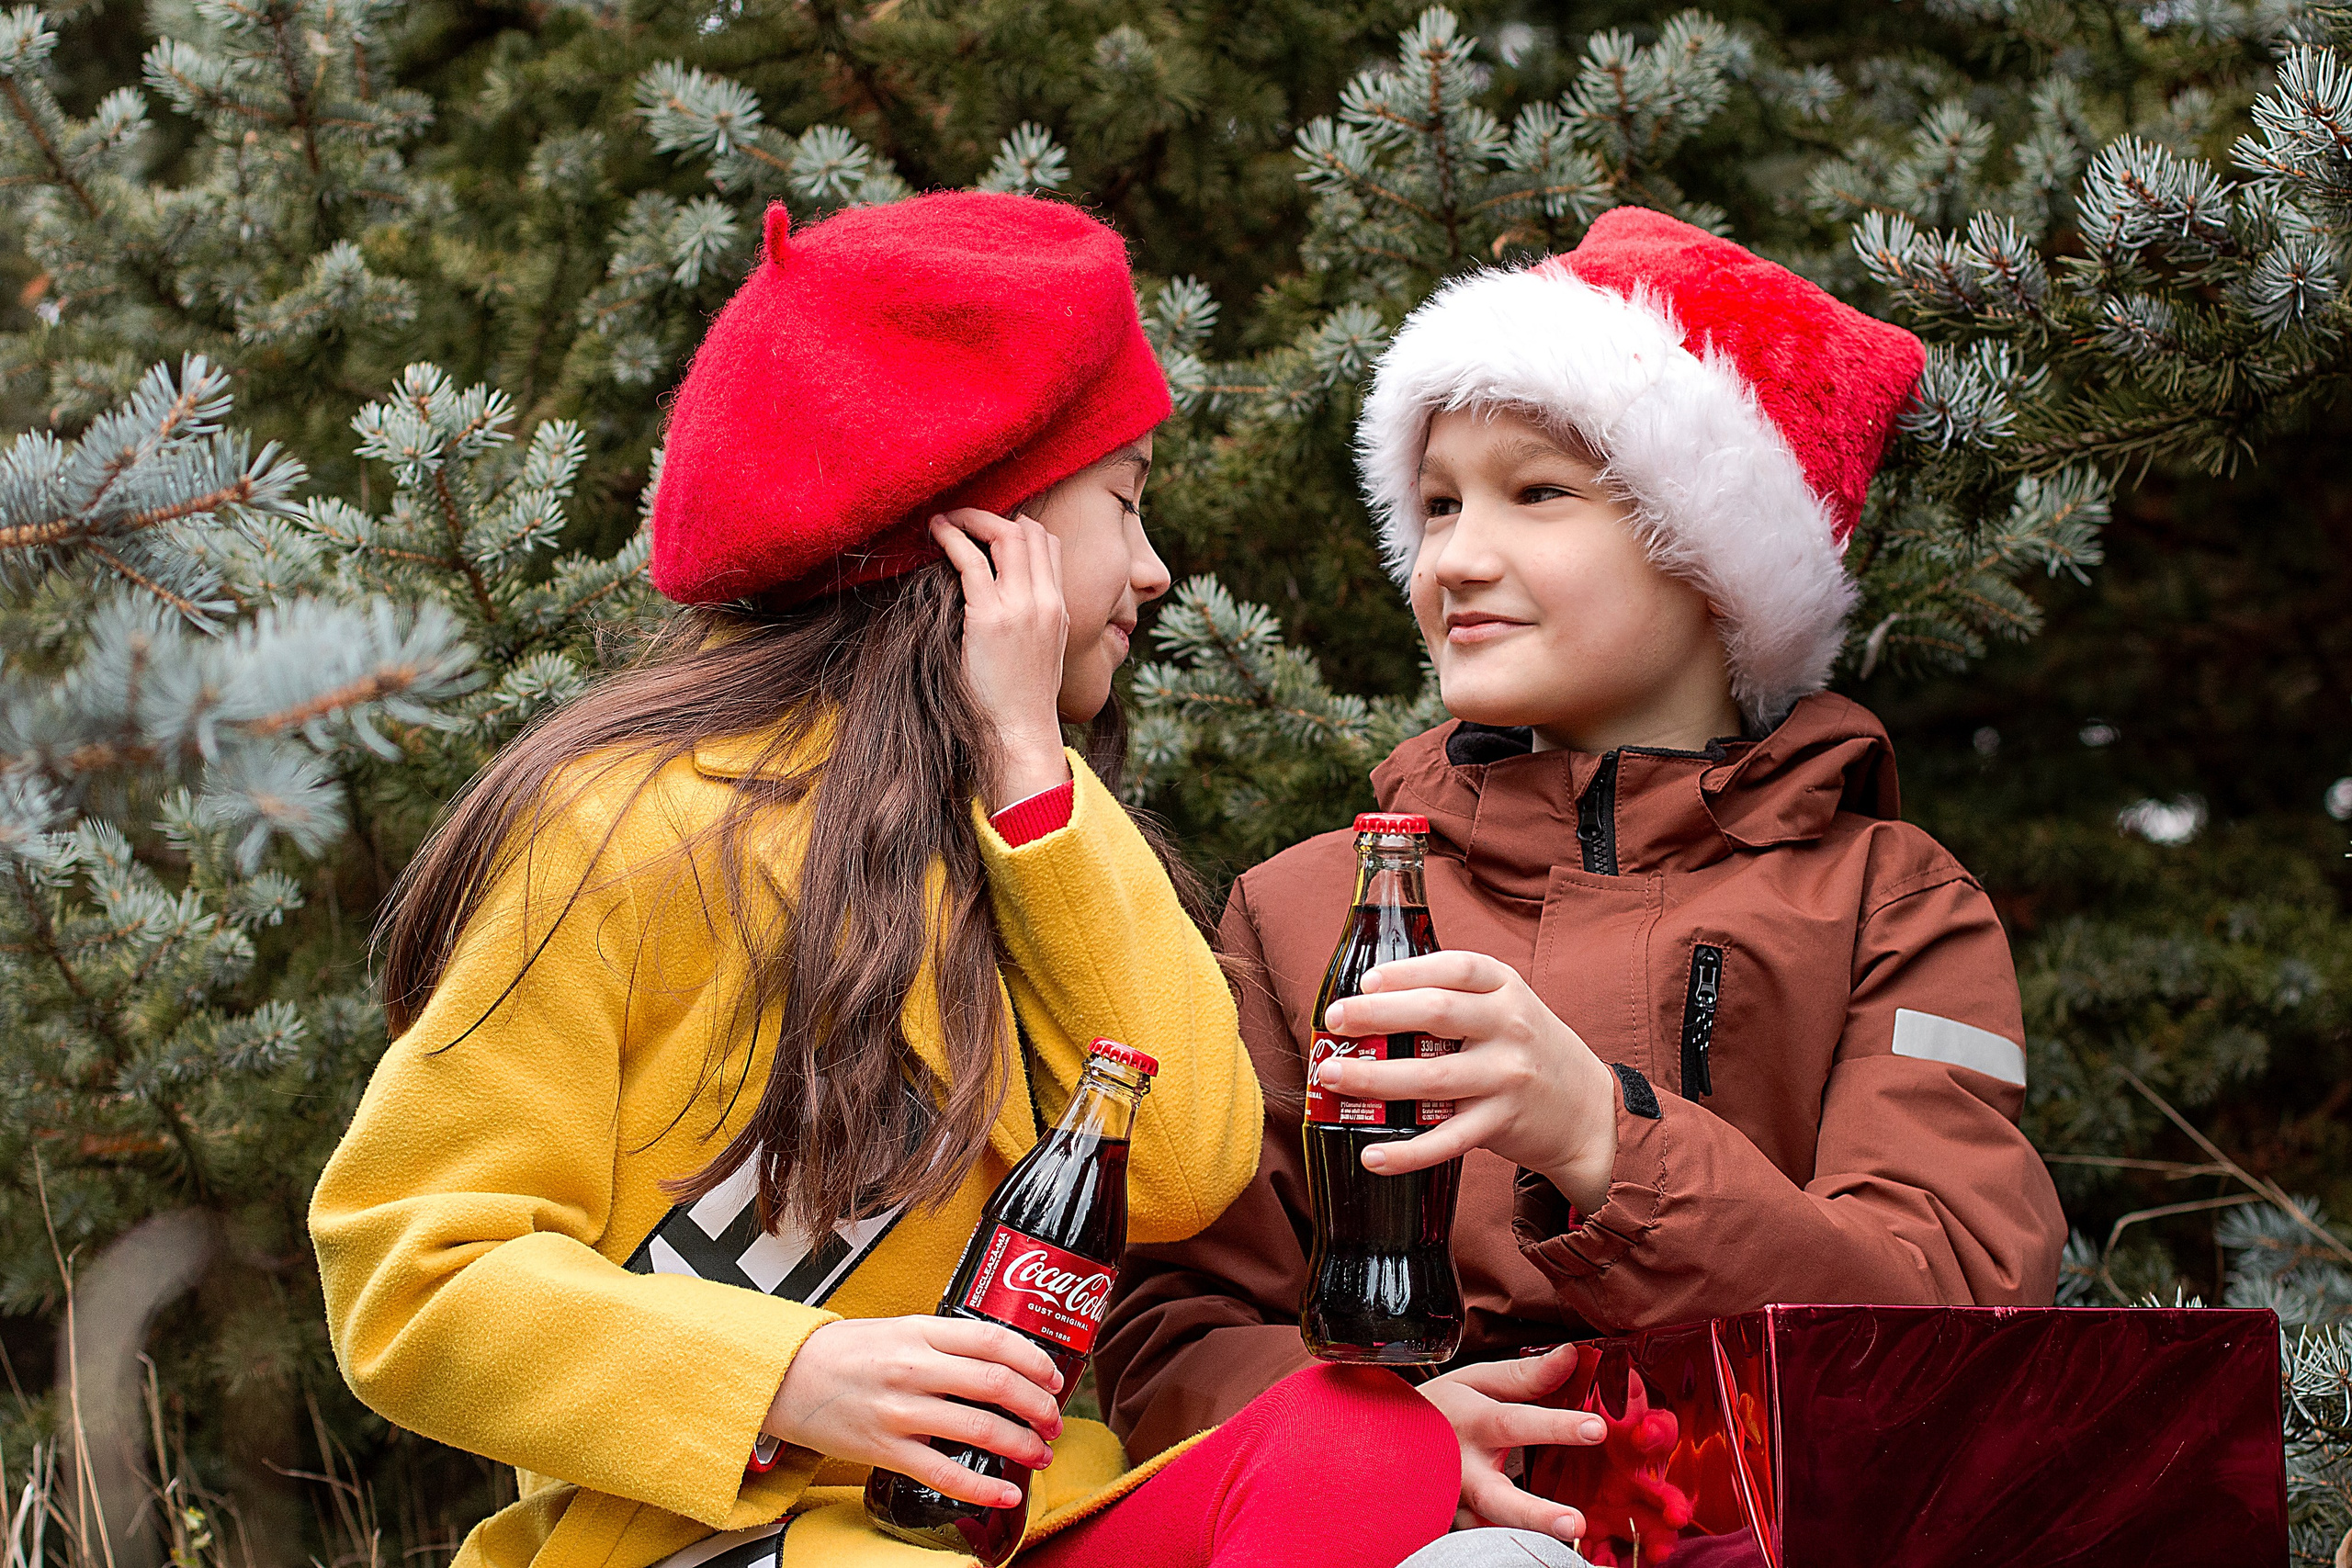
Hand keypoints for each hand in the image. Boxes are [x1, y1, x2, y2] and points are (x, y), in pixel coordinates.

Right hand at [763, 1316, 1065, 1508]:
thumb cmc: (843, 1352)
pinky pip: (944, 1473)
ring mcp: (900, 1411)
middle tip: (1053, 1420)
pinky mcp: (886, 1449)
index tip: (1053, 1377)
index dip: (1034, 1359)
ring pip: (979, 1428)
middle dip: (1037, 1406)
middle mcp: (914, 1368)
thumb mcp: (898, 1329)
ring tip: (1038, 1453)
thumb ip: (944, 1342)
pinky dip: (982, 1487)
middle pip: (997, 1383)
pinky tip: (1004, 1492)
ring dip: (1020, 1444)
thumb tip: (997, 1361)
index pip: (993, 1339)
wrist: (786, 1377)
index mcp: (920, 1331)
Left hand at [931, 509, 1071, 809]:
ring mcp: (1022, 607)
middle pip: (1029, 531)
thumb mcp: (1043, 651)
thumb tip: (1009, 599)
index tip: (987, 530)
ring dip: (970, 520)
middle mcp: (1046, 600)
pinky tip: (936, 534)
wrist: (1020, 731)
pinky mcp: (990, 617)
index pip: (1049, 544)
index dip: (1018, 526)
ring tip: (943, 521)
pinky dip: (952, 539)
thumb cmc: (1023, 699)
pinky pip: (972, 562)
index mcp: (1060, 607)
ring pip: (1005, 536)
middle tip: (961, 518)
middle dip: (991, 517)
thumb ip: (1035, 619)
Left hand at [1316, 951, 1619, 1213]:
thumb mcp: (1507, 1006)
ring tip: (1331, 1075)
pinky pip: (1446, 1139)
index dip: (1405, 972)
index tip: (1364, 981)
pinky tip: (1372, 1154)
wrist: (1589, 1110)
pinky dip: (1406, 1152)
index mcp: (1506, 988)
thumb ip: (1456, 996)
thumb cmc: (1528, 1050)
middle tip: (1333, 1021)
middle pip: (1435, 1013)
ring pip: (1431, 1077)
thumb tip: (1369, 1001)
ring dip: (1374, 1077)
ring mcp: (1506, 1076)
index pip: (1454, 968)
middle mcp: (1509, 1027)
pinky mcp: (1502, 1123)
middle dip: (1376, 1015)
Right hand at [1419, 1346, 1604, 1537]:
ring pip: (1487, 1527)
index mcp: (1471, 1423)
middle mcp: (1462, 1468)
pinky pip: (1482, 1537)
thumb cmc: (1441, 1407)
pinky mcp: (1453, 1523)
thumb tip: (1571, 1356)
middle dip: (1536, 1513)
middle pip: (1497, 1496)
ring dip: (1525, 1535)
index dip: (1556, 1426)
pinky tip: (1541, 1546)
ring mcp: (1455, 1502)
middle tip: (1575, 1523)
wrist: (1389, 1438)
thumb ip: (1525, 1374)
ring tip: (1565, 1541)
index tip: (1596, 1429)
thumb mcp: (1477, 1381)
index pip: (1516, 1423)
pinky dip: (1509, 1542)